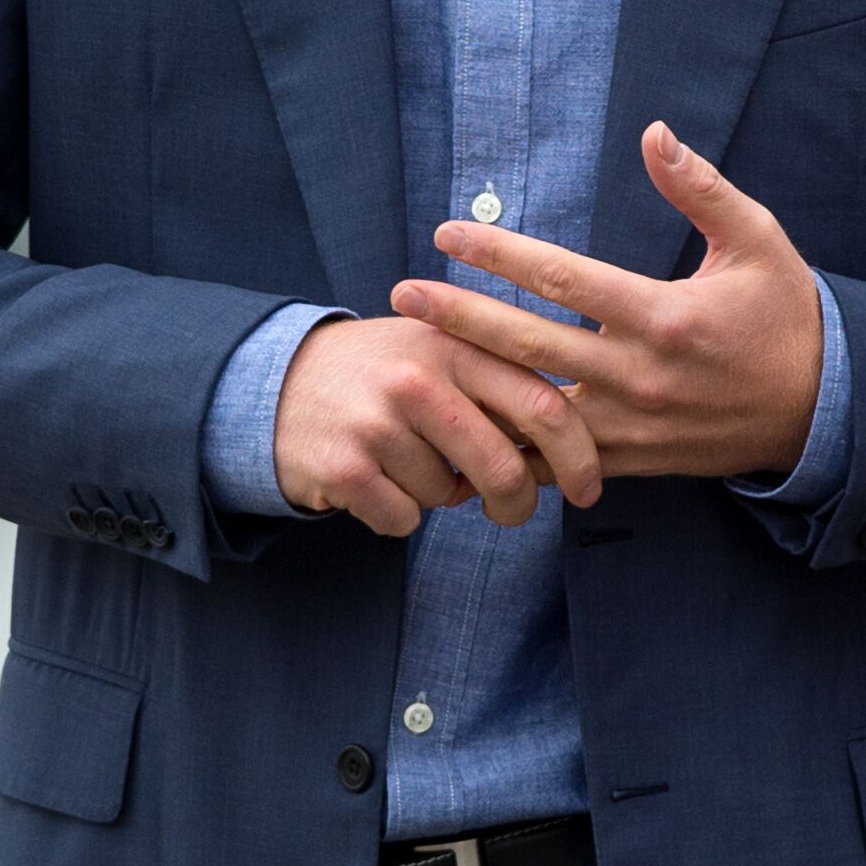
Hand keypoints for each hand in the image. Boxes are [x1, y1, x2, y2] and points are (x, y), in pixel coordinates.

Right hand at [272, 313, 604, 538]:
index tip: (590, 489)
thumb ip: (499, 381)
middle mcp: (418, 379)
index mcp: (457, 345)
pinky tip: (374, 479)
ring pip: (449, 498)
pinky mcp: (345, 468)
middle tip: (510, 511)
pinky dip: (397, 515)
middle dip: (517, 504)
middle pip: (505, 468)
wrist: (276, 383)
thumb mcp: (440, 350)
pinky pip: (404, 521)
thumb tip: (572, 444)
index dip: (579, 457)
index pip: (544, 405)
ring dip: (439, 497)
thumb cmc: (382, 374)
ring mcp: (378, 424)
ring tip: (406, 461)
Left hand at [388, 123, 822, 482]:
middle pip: (530, 345)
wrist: (826, 411)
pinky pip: (558, 460)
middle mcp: (640, 375)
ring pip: (534, 410)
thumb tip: (653, 132)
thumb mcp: (757, 240)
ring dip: (473, 387)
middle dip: (460, 319)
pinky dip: (508, 450)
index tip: (449, 233)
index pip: (563, 280)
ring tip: (414, 365)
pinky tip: (460, 435)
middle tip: (402, 297)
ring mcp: (633, 426)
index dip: (499, 254)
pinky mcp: (632, 460)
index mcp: (665, 315)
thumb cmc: (786, 315)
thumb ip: (700, 187)